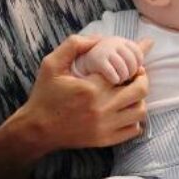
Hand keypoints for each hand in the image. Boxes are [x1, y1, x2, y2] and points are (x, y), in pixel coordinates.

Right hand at [17, 35, 148, 155]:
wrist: (37, 129)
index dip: (134, 61)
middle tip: (134, 73)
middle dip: (141, 77)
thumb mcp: (52, 63)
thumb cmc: (45, 94)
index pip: (125, 70)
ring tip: (129, 91)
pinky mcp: (105, 140)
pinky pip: (134, 129)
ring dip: (139, 98)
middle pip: (140, 90)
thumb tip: (100, 38)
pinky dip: (135, 119)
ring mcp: (105, 127)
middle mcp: (101, 109)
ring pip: (140, 111)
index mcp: (91, 88)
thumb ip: (74, 45)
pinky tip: (125, 110)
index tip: (136, 57)